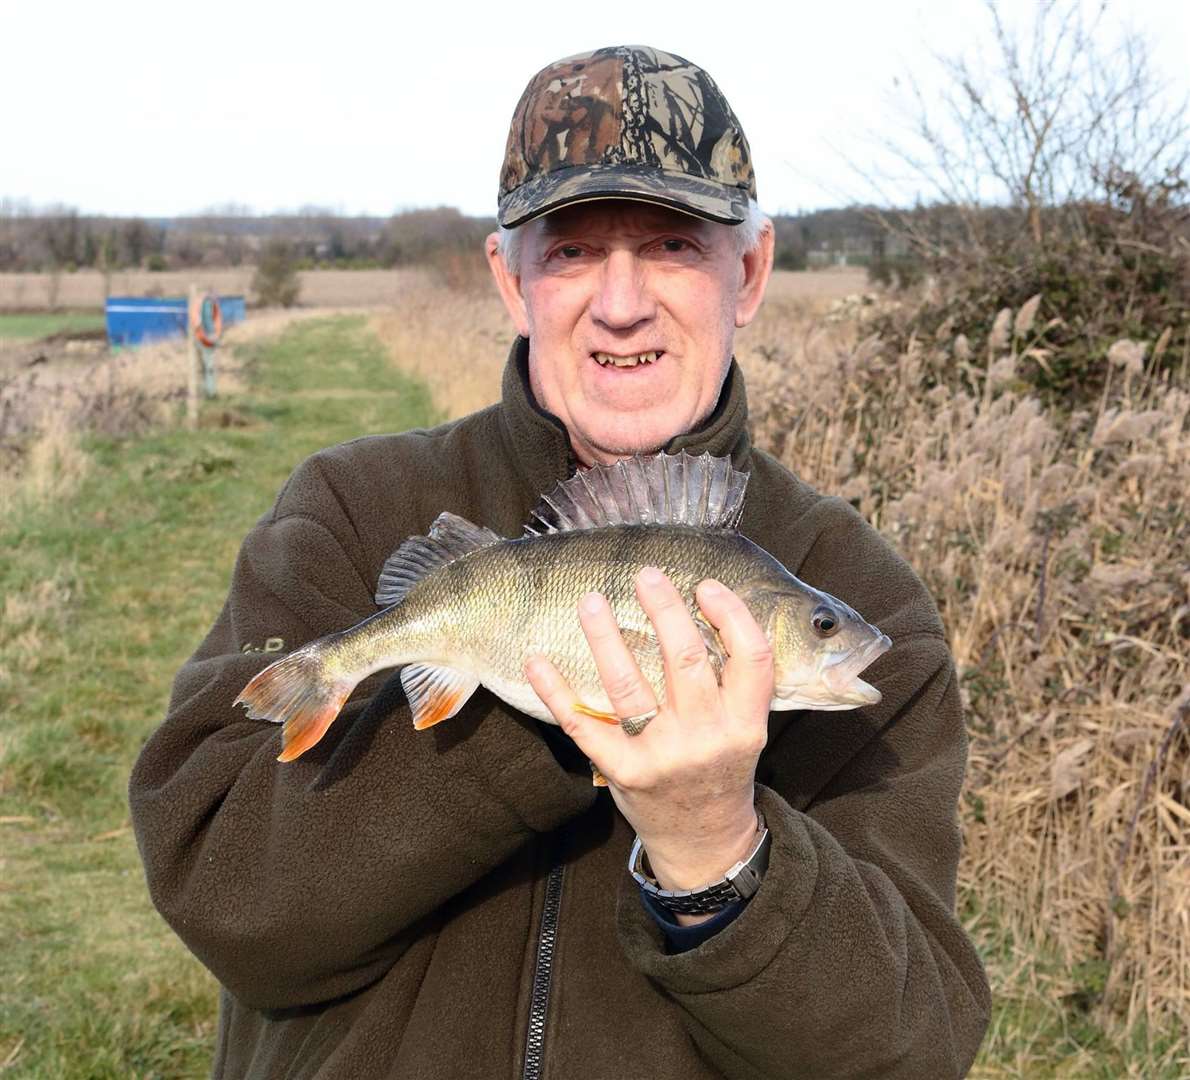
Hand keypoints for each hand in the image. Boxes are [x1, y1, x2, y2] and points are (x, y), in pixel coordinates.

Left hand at [525, 567, 772, 920]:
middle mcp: (707, 737)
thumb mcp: (746, 728)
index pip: (751, 657)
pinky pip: (584, 725)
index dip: (730, 615)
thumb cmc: (722, 768)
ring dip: (605, 637)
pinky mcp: (624, 773)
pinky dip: (556, 691)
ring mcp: (663, 756)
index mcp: (745, 722)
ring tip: (590, 600)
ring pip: (629, 685)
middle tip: (645, 574)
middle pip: (685, 660)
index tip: (705, 584)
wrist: (705, 841)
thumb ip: (735, 680)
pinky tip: (537, 660)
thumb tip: (705, 608)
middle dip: (664, 610)